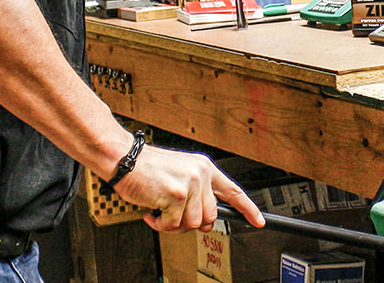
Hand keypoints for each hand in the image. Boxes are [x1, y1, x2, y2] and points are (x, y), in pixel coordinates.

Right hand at [114, 145, 264, 232]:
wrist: (125, 159)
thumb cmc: (148, 168)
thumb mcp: (181, 173)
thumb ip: (197, 193)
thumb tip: (205, 220)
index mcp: (205, 168)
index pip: (233, 191)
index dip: (248, 209)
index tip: (257, 221)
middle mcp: (201, 175)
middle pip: (210, 216)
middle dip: (191, 222)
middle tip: (174, 216)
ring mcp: (190, 184)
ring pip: (193, 223)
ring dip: (174, 224)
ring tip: (161, 211)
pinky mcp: (176, 194)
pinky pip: (174, 224)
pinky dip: (160, 224)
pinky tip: (153, 212)